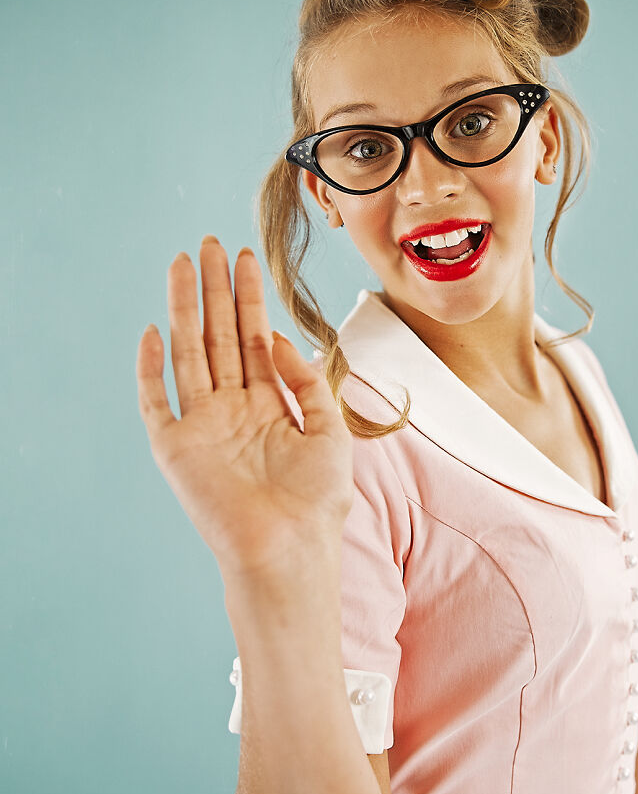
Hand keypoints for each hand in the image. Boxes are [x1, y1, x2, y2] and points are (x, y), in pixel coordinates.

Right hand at [136, 236, 353, 578]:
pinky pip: (155, 401)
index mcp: (268, 404)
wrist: (290, 550)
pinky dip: (151, 368)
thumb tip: (275, 338)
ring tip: (182, 265)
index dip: (248, 298)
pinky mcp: (176, 449)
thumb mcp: (330, 429)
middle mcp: (232, 409)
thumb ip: (307, 380)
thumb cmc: (317, 501)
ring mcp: (202, 426)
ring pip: (189, 354)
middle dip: (215, 289)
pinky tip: (154, 331)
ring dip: (184, 309)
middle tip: (209, 243)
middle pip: (219, 336)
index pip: (253, 338)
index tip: (243, 257)